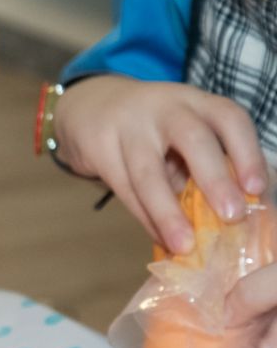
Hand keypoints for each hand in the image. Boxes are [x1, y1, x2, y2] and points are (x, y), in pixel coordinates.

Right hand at [55, 76, 266, 254]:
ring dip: (168, 212)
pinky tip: (160, 237)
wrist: (90, 105)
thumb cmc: (154, 127)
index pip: (228, 118)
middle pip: (192, 138)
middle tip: (232, 215)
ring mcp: (128, 127)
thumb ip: (210, 161)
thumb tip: (242, 211)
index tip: (256, 188)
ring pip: (147, 172)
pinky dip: (144, 217)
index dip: (247, 152)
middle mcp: (165, 108)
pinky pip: (123, 189)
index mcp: (196, 102)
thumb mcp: (184, 128)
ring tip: (185, 245)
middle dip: (214, 179)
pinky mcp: (99, 147)